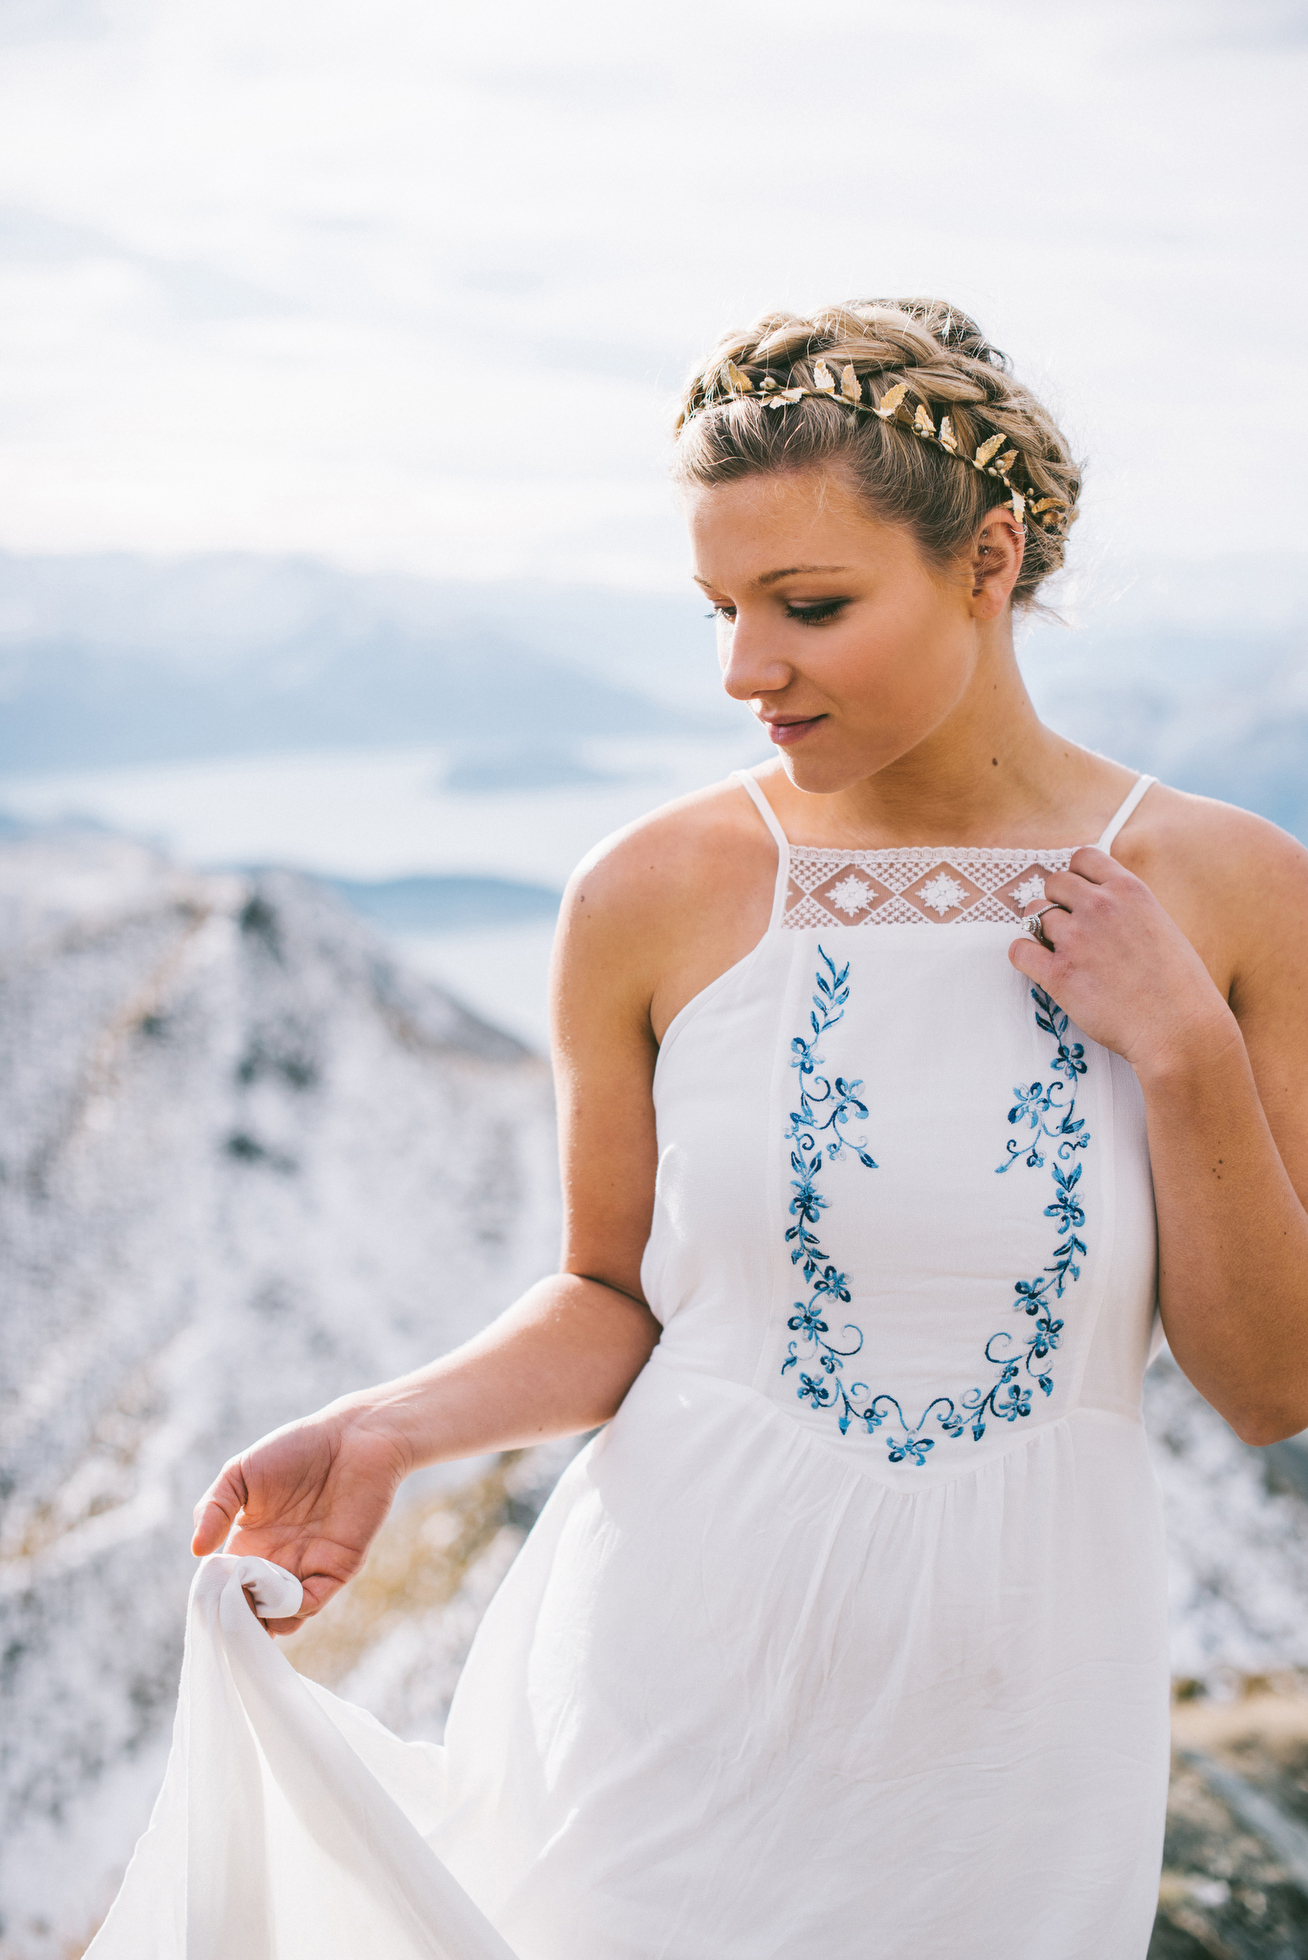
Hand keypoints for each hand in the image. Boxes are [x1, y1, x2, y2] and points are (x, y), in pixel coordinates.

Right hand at [191, 1402, 411, 1635]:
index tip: (206, 1605)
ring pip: (281, 1617)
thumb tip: (196, 1550)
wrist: (355, 1436)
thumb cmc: (297, 1447)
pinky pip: (312, 1602)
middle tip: (229, 1620)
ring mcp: (307, 1568)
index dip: (215, 1600)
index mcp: (251, 1543)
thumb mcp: (240, 1472)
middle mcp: (277, 1561)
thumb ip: (214, 1508)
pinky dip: (295, 1610)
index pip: (226, 1587)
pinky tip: (283, 1598)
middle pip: (252, 1610)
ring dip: (266, 1620)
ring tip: (256, 1608)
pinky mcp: (338, 1568)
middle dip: (239, 1621)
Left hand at [1008, 847, 1236, 1081]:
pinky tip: (1039, 967)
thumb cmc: (1180, 987)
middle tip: (1067, 926)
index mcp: (1129, 891)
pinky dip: (1023, 956)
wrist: (1180, 1029)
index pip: (1083, 857)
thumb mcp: (1162, 927)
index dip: (1076, 875)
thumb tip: (1102, 903)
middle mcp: (1099, 907)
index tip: (1079, 894)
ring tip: (1059, 951)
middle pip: (1053, 882)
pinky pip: (1019, 950)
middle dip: (1056, 900)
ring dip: (1041, 930)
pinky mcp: (1058, 974)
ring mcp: (1075, 939)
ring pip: (1034, 914)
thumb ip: (1129, 910)